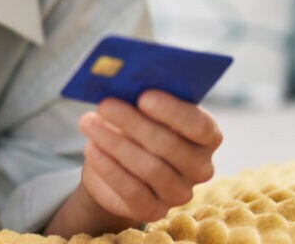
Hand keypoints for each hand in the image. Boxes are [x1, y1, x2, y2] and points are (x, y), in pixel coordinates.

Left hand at [78, 90, 222, 222]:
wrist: (112, 165)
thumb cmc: (131, 126)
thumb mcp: (137, 108)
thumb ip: (139, 96)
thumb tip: (121, 83)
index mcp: (206, 137)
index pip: (201, 126)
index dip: (173, 111)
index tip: (144, 96)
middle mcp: (200, 167)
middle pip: (171, 146)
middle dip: (134, 123)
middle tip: (105, 104)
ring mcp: (179, 192)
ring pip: (151, 169)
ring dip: (115, 144)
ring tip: (89, 123)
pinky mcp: (154, 210)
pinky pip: (134, 192)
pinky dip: (110, 169)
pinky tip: (91, 149)